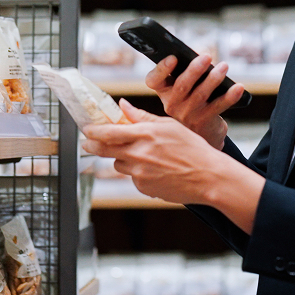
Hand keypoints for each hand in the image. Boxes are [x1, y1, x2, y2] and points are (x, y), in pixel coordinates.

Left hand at [82, 100, 219, 204]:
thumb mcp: (169, 126)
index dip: (94, 131)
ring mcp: (140, 173)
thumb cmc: (193, 149)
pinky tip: (157, 170)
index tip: (87, 129)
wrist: (208, 176)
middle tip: (89, 144)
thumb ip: (142, 117)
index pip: (109, 132)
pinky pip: (133, 178)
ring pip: (120, 164)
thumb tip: (123, 106)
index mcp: (145, 134)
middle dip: (94, 146)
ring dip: (124, 159)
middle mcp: (139, 154)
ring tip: (146, 157)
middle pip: (105, 150)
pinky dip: (140, 173)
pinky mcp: (143, 188)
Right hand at [145, 54, 245, 149]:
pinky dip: (230, 96)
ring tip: (224, 66)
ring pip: (200, 94)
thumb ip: (185, 74)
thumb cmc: (191, 101)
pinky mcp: (203, 122)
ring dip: (214, 79)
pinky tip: (238, 87)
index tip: (173, 57)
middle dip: (195, 70)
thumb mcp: (182, 89)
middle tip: (207, 56)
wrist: (200, 132)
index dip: (161, 69)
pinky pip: (218, 106)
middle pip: (182, 85)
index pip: (154, 80)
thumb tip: (202, 58)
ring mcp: (187, 115)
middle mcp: (171, 104)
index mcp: (164, 91)